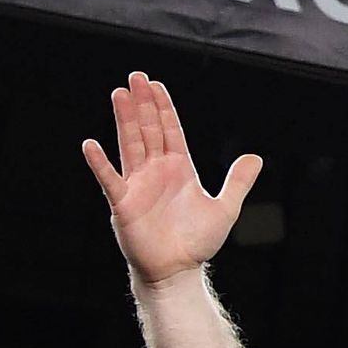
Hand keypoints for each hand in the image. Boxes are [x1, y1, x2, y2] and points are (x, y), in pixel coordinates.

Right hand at [83, 74, 262, 284]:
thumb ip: (238, 182)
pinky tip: (91, 144)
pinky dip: (100, 163)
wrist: (178, 269)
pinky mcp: (123, 203)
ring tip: (119, 94)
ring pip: (130, 145)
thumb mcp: (225, 208)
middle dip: (143, 104)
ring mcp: (138, 184)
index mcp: (178, 168)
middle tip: (136, 77)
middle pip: (148, 130)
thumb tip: (255, 157)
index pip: (170, 130)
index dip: (163, 108)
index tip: (156, 84)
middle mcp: (156, 171)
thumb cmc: (197, 241)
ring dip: (124, 120)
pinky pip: (110, 179)